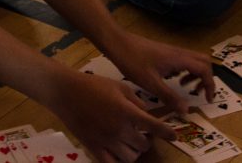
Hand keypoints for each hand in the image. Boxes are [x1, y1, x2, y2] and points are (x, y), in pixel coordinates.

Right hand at [44, 69, 174, 162]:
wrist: (67, 93)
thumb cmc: (94, 85)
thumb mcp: (120, 86)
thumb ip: (137, 101)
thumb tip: (147, 114)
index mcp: (127, 112)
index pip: (154, 127)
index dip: (167, 133)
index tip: (174, 136)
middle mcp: (119, 130)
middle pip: (143, 145)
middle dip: (147, 140)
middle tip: (145, 134)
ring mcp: (106, 142)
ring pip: (130, 158)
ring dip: (135, 151)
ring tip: (132, 143)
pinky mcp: (93, 148)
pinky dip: (118, 161)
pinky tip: (119, 153)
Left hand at [104, 32, 214, 114]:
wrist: (118, 43)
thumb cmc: (134, 62)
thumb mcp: (151, 84)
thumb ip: (170, 96)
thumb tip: (186, 110)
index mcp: (179, 59)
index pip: (205, 70)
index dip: (210, 85)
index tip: (207, 100)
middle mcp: (179, 53)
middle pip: (204, 62)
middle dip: (206, 78)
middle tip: (198, 93)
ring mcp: (172, 51)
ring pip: (194, 60)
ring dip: (195, 74)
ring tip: (184, 87)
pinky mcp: (165, 51)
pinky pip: (183, 60)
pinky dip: (185, 70)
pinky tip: (172, 79)